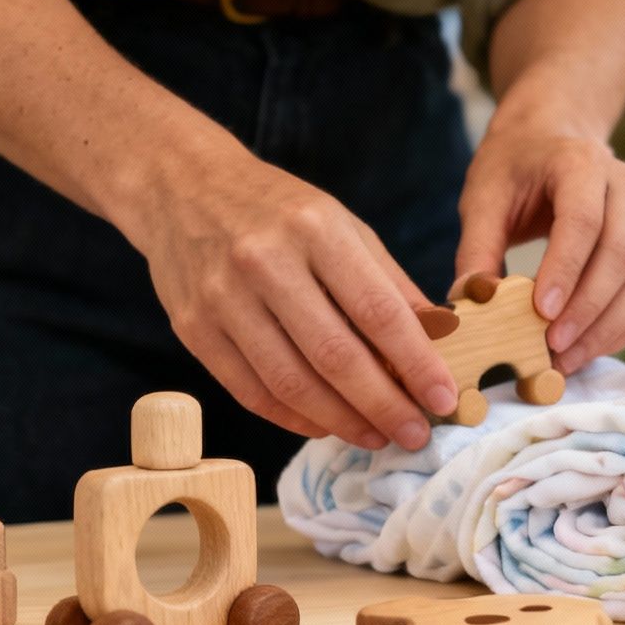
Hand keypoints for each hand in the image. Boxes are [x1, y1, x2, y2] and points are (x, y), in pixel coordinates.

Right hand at [121, 149, 457, 449]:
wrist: (181, 188)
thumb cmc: (280, 211)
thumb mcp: (345, 227)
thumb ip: (390, 284)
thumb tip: (440, 341)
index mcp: (316, 230)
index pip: (378, 311)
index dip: (416, 364)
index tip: (443, 399)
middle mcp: (264, 262)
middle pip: (333, 356)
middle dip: (382, 405)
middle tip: (415, 435)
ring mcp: (221, 298)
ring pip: (289, 382)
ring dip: (340, 421)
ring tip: (376, 436)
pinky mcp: (192, 328)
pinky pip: (250, 390)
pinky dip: (293, 417)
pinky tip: (325, 426)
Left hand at [454, 119, 624, 373]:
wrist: (554, 141)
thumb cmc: (515, 169)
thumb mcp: (484, 197)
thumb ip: (476, 249)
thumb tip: (469, 303)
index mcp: (582, 162)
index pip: (584, 221)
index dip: (566, 270)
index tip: (540, 313)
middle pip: (623, 254)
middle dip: (588, 309)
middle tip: (552, 348)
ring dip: (609, 328)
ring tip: (567, 359)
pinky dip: (624, 329)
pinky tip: (589, 348)